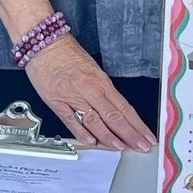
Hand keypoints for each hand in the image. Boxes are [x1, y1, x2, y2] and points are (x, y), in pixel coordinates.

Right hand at [23, 39, 154, 150]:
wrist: (44, 44)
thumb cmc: (67, 54)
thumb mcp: (93, 70)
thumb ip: (103, 92)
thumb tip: (117, 114)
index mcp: (101, 82)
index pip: (124, 108)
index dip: (138, 125)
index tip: (148, 137)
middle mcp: (90, 90)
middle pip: (114, 116)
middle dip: (130, 134)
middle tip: (142, 147)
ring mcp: (73, 97)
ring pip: (95, 121)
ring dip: (109, 137)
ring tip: (120, 147)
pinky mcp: (56, 102)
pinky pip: (71, 120)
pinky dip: (82, 132)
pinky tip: (91, 142)